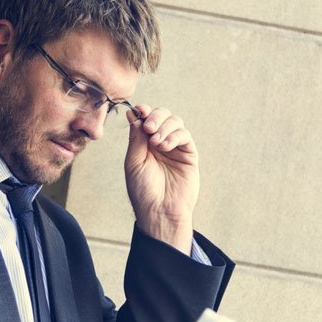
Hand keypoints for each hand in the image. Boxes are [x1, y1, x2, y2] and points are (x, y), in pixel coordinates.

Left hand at [124, 105, 198, 253]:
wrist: (160, 211)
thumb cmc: (143, 191)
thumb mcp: (134, 162)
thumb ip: (135, 138)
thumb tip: (132, 114)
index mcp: (144, 144)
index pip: (146, 119)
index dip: (144, 111)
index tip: (140, 110)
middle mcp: (160, 143)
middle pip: (162, 115)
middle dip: (155, 116)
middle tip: (148, 127)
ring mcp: (175, 148)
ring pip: (175, 122)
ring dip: (164, 126)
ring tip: (156, 142)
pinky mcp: (188, 154)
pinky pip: (184, 136)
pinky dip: (174, 136)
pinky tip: (165, 147)